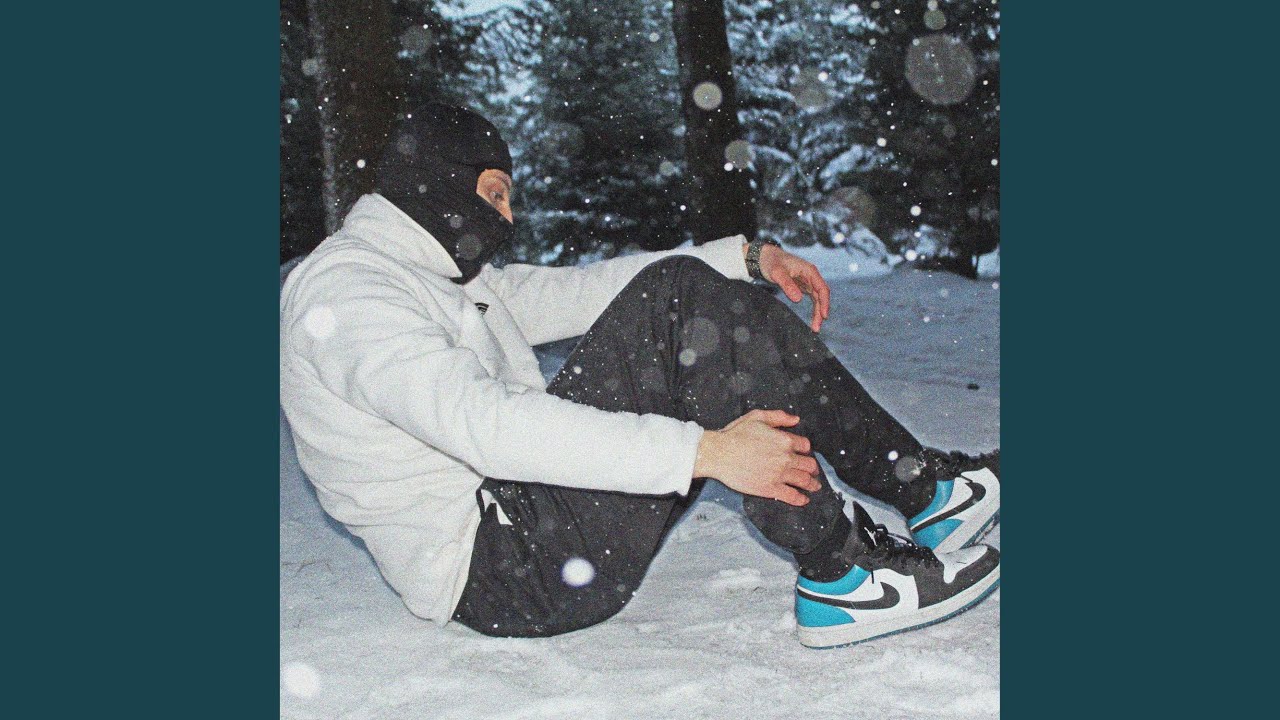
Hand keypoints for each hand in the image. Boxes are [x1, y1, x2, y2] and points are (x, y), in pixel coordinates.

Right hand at [693, 409, 821, 506]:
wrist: (719, 454)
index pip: (805, 445)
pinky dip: (800, 499)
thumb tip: (795, 419)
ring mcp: (779, 474)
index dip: (805, 449)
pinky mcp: (770, 489)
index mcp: (784, 440)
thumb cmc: (734, 435)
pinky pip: (792, 496)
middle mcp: (786, 458)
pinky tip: (804, 499)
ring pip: (804, 481)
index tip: (804, 453)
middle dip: (813, 468)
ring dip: (812, 484)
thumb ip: (778, 417)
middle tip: (813, 471)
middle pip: (809, 465)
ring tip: (814, 487)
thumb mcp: (757, 417)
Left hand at [757, 244, 830, 331]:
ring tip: (815, 328)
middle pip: (821, 296)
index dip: (825, 302)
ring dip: (818, 312)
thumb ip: (787, 285)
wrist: (765, 257)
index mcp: (809, 270)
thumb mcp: (777, 272)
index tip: (824, 315)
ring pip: (818, 299)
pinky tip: (813, 319)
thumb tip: (798, 300)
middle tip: (816, 328)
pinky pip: (813, 299)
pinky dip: (814, 309)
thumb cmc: (771, 262)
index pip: (822, 288)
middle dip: (821, 311)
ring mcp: (808, 282)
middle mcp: (811, 276)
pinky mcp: (803, 286)